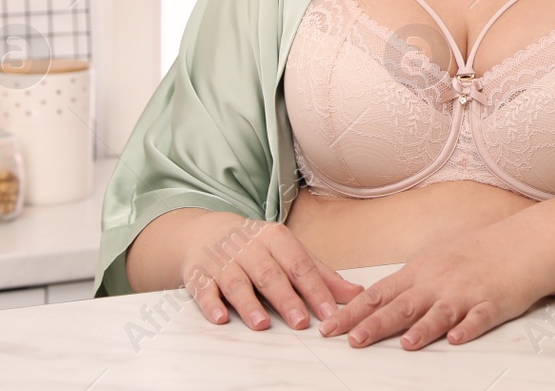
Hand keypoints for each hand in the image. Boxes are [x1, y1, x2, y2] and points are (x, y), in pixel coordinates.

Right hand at [179, 210, 362, 330]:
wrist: (206, 231)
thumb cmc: (257, 246)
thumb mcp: (289, 252)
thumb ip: (320, 274)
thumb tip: (355, 294)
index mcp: (277, 239)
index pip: (300, 265)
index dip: (315, 289)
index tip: (329, 312)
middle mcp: (250, 247)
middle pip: (270, 274)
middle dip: (286, 299)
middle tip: (301, 322)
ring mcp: (223, 261)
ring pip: (237, 283)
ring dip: (249, 304)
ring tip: (262, 324)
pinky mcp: (200, 275)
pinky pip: (204, 290)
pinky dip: (211, 304)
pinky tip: (221, 318)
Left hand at [318, 225, 548, 348]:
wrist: (522, 244)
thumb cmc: (477, 253)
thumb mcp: (436, 261)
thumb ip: (409, 283)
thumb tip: (376, 301)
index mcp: (422, 271)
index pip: (380, 293)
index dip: (354, 312)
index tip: (329, 327)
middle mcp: (439, 282)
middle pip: (403, 305)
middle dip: (375, 323)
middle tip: (351, 339)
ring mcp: (466, 293)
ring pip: (440, 313)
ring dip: (423, 329)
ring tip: (406, 344)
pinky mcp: (493, 304)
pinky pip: (479, 318)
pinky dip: (468, 329)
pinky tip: (457, 338)